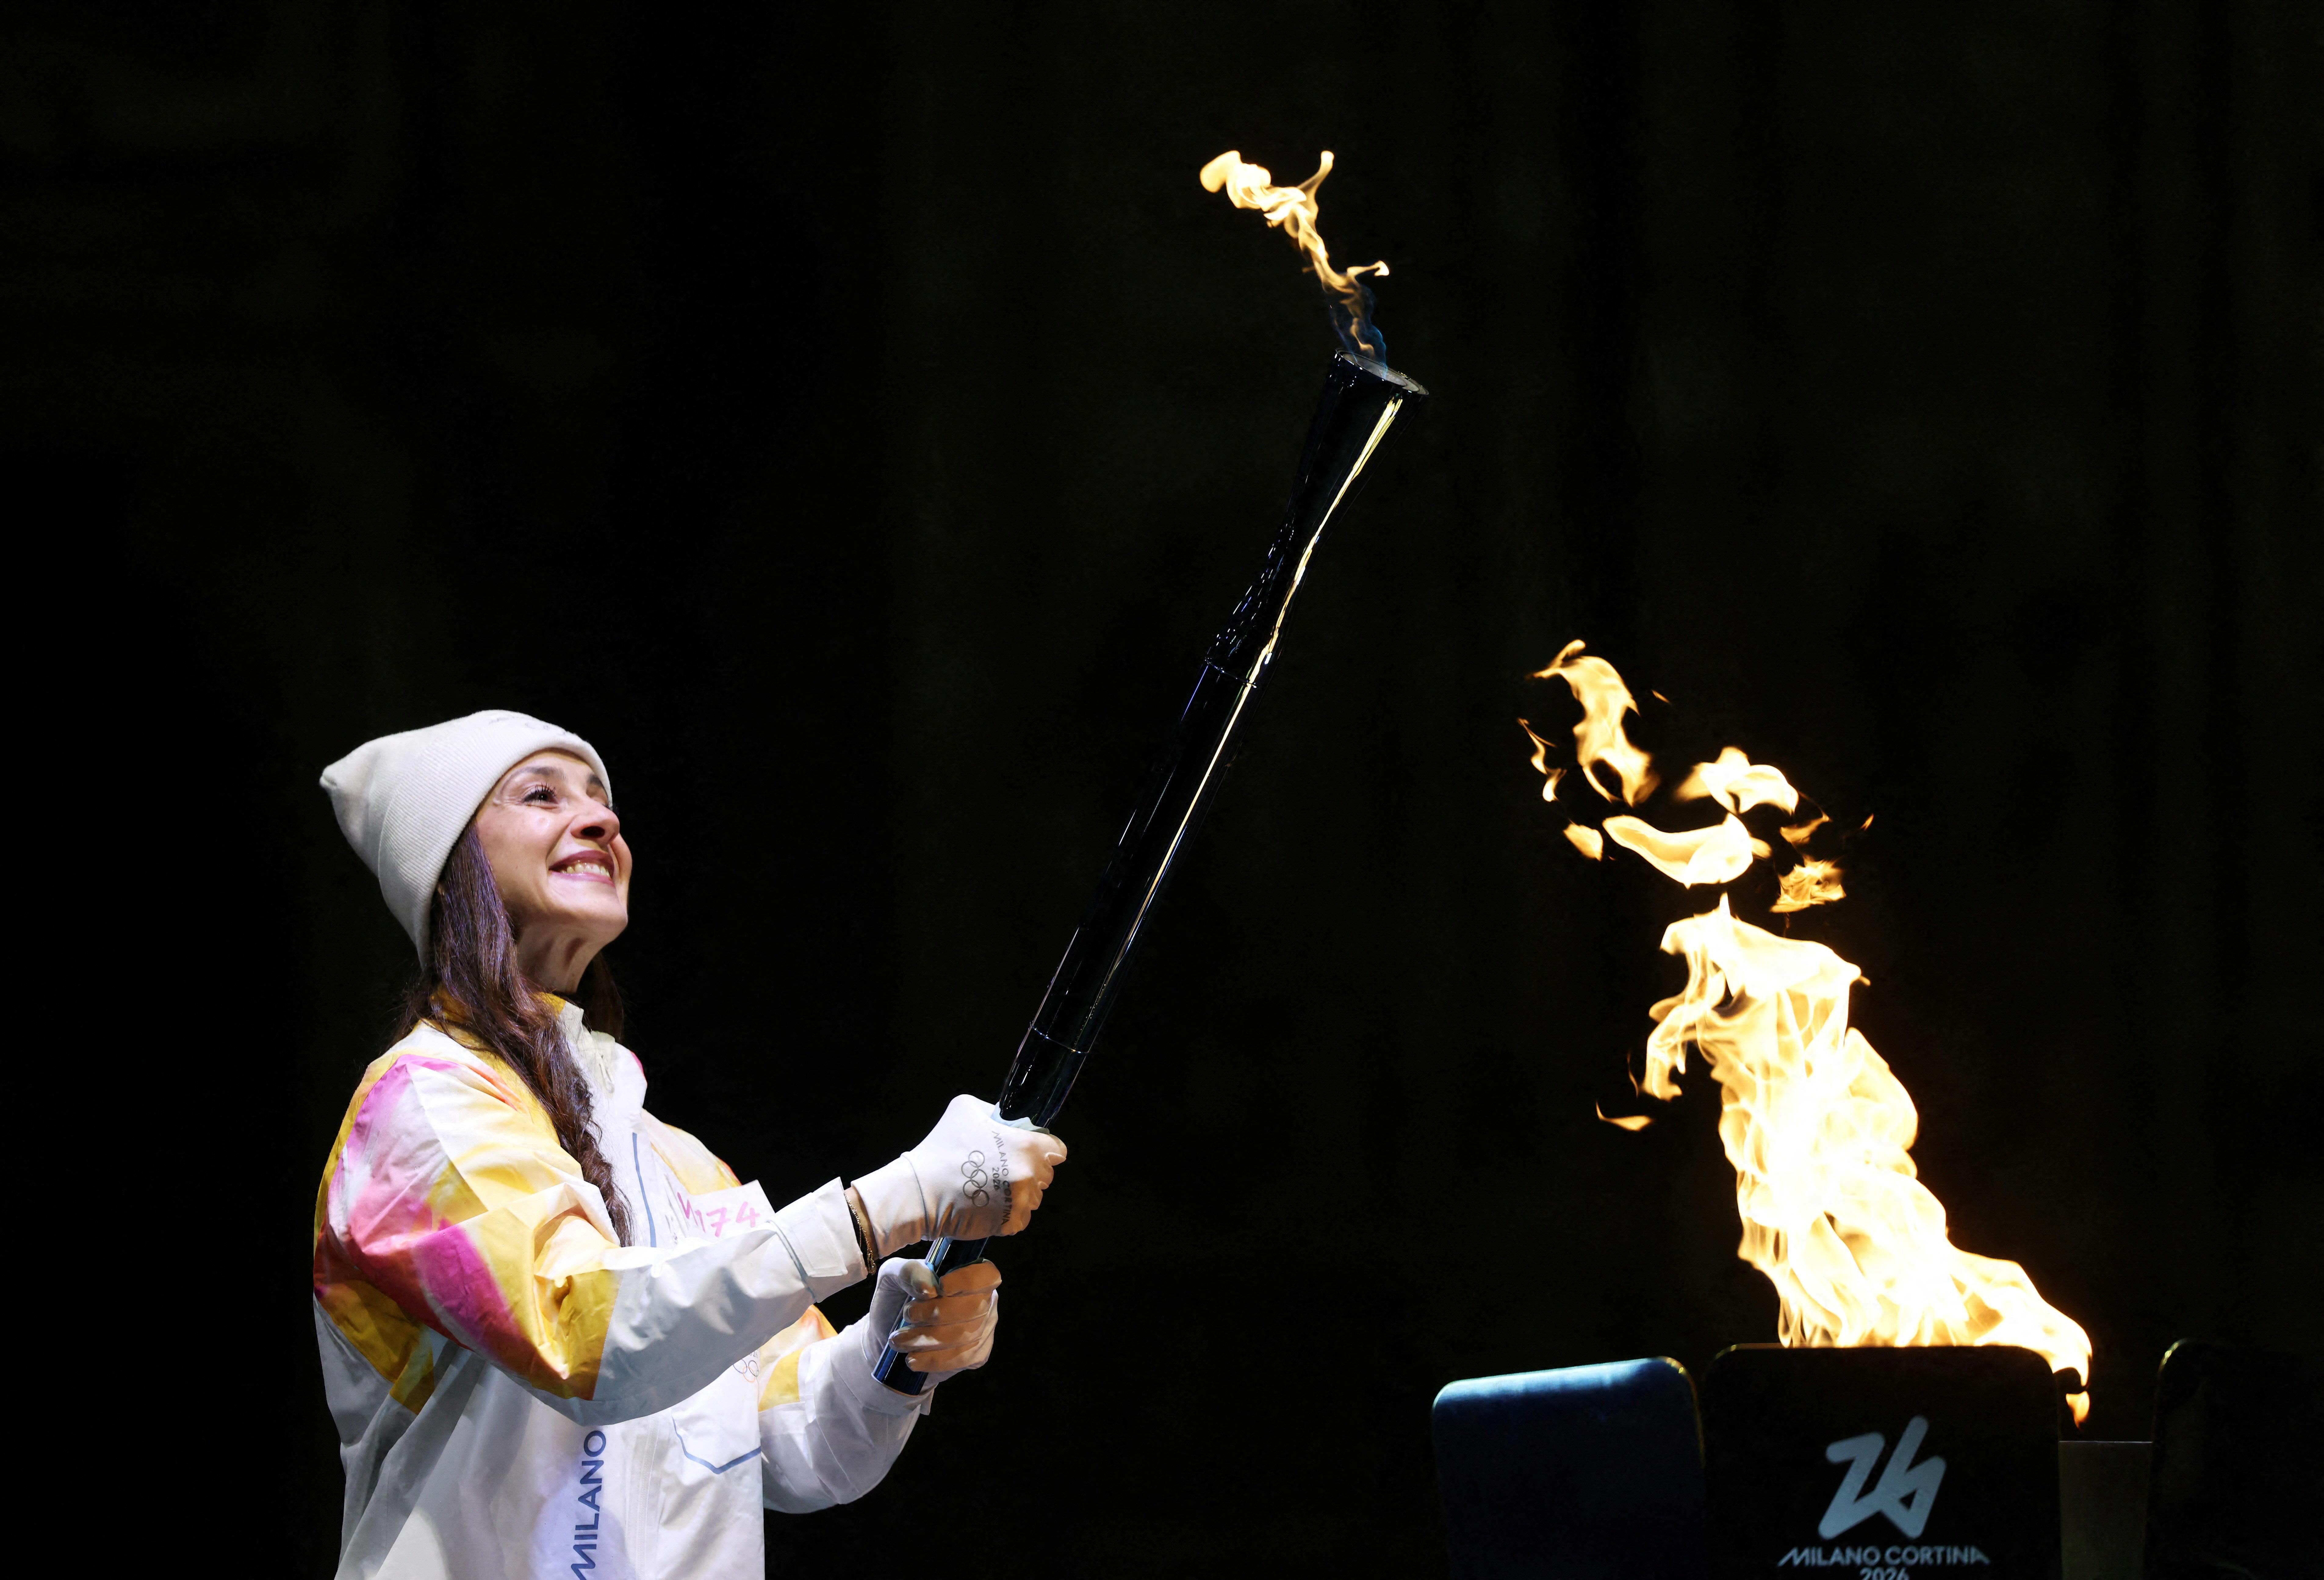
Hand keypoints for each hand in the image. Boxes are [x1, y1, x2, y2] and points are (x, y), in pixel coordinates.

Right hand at [849, 1094, 1066, 1257]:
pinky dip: (1008, 1213)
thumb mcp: (966, 1109)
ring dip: (1019, 1193)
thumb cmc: (940, 1148)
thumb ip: (995, 1113)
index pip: (1056, 1149)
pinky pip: (1020, 1218)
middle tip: (1001, 1169)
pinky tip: (987, 1204)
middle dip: (1029, 1170)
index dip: (1043, 1148)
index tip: (1028, 1150)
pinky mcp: (1010, 1224)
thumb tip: (1007, 1120)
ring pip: (1033, 1197)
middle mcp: (1029, 1175)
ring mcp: (1020, 1202)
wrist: (920, 1192)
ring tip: (990, 1188)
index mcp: (1026, 1146)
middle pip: (1045, 1174)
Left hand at [859, 1257, 1000, 1385]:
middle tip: (907, 1315)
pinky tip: (912, 1358)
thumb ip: (910, 1272)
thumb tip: (929, 1289)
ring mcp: (984, 1330)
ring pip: (964, 1336)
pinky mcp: (977, 1355)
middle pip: (973, 1308)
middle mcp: (985, 1300)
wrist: (888, 1339)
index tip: (941, 1287)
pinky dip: (932, 1360)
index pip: (986, 1274)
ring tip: (899, 1340)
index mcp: (970, 1273)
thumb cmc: (895, 1301)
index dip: (967, 1281)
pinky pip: (960, 1359)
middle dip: (935, 1313)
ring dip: (927, 1339)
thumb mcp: (893, 1277)